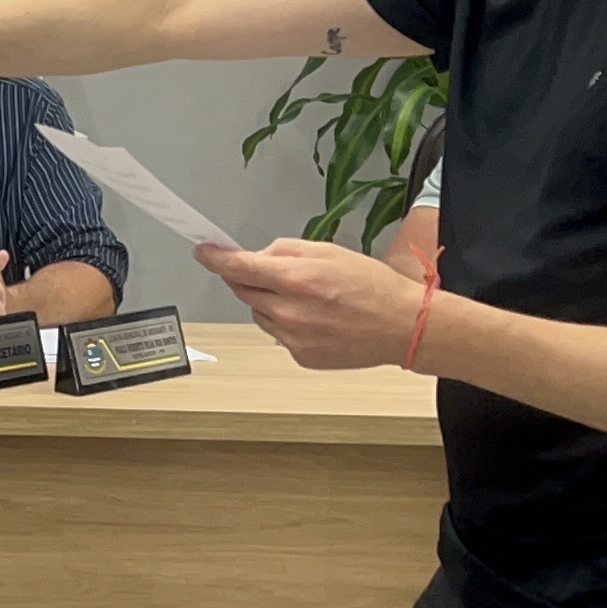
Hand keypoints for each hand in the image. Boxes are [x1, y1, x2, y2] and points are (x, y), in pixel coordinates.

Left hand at [197, 237, 431, 370]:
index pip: (237, 268)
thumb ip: (285, 251)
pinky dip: (287, 323)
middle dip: (251, 279)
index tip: (204, 252)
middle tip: (278, 274)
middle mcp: (288, 311)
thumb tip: (258, 256)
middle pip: (244, 291)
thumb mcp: (328, 251)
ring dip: (270, 302)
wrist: (403, 326)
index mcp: (294, 279)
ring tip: (309, 299)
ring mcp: (292, 338)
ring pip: (259, 313)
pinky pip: (277, 334)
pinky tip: (316, 319)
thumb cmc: (373, 287)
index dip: (215, 258)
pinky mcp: (300, 356)